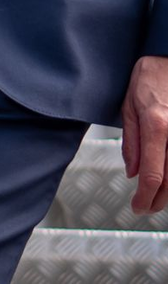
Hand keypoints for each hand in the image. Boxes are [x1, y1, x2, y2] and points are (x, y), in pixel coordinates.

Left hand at [121, 54, 167, 212]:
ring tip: (156, 198)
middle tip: (144, 207)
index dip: (145, 197)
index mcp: (157, 126)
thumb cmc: (148, 79)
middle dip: (158, 201)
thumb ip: (131, 142)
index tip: (137, 207)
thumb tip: (132, 174)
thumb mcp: (129, 106)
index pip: (152, 174)